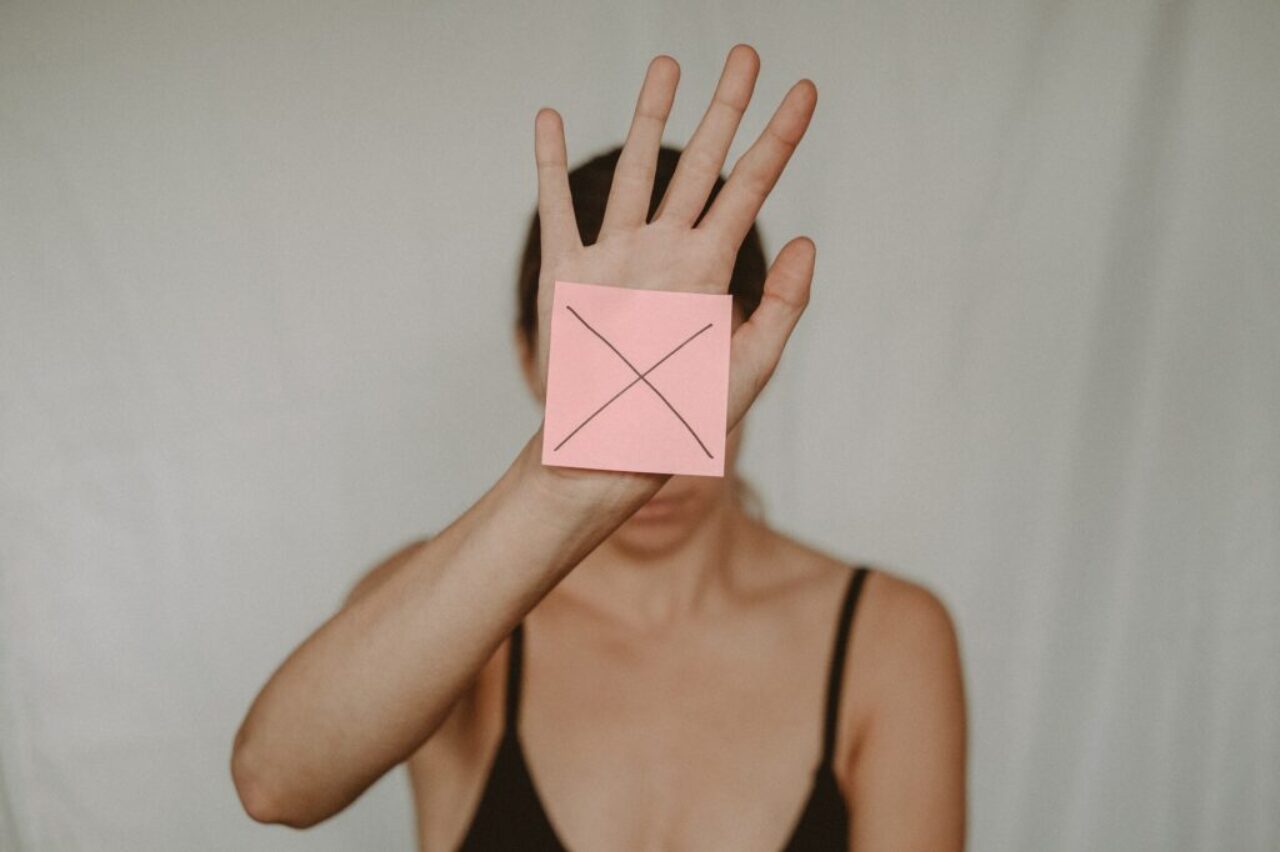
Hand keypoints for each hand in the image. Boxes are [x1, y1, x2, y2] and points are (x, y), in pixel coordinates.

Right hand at [526, 44, 816, 496]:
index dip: (780, 137)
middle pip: (699, 162)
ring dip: (648, 116)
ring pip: (633, 169)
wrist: (610, 451)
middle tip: (744, 52)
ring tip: (666, 65)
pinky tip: (547, 116)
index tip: (805, 90)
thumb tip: (811, 241)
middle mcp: (665, 251)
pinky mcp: (565, 273)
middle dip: (723, 107)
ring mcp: (615, 257)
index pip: (752, 187)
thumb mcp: (748, 368)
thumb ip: (782, 305)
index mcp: (710, 269)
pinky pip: (556, 207)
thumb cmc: (682, 420)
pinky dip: (546, 163)